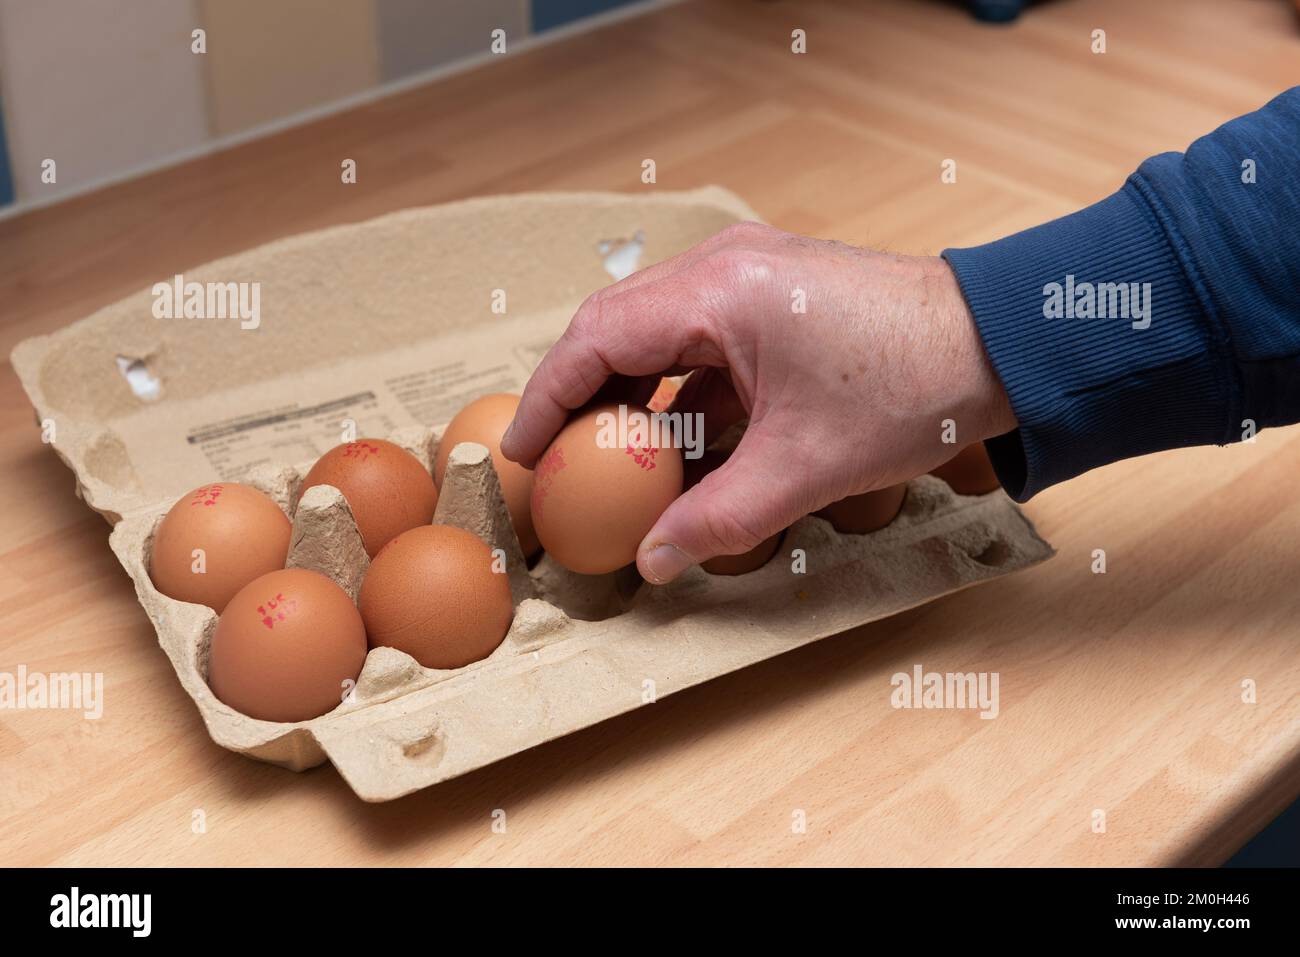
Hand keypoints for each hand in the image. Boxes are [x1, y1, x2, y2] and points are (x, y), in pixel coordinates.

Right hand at [500, 222, 1014, 582]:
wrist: (1003, 345)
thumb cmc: (911, 387)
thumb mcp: (803, 468)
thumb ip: (717, 519)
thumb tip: (654, 562)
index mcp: (717, 291)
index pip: (595, 339)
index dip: (547, 398)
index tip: (520, 450)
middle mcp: (723, 266)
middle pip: (616, 330)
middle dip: (582, 398)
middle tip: (557, 461)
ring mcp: (750, 276)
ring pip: (659, 336)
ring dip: (634, 398)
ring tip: (613, 463)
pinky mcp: (775, 299)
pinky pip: (703, 343)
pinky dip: (683, 394)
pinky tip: (683, 449)